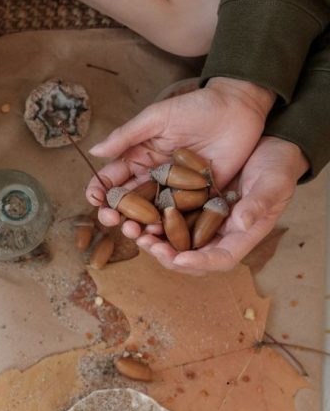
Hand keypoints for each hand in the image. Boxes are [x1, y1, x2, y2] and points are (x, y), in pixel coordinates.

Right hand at [85, 77, 277, 270]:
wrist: (238, 108)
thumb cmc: (194, 107)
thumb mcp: (156, 118)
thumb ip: (126, 136)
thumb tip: (94, 152)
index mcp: (138, 159)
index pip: (112, 179)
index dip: (99, 190)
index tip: (94, 199)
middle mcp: (153, 178)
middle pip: (128, 202)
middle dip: (115, 214)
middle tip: (111, 220)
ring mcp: (176, 190)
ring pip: (151, 213)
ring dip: (139, 225)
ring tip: (134, 230)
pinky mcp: (199, 197)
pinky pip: (182, 216)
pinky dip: (170, 228)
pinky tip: (161, 232)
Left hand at [145, 137, 307, 272]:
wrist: (269, 148)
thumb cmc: (278, 168)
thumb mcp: (273, 184)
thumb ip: (259, 204)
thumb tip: (241, 223)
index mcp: (242, 235)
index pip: (220, 258)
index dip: (199, 262)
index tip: (178, 258)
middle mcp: (219, 233)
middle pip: (190, 255)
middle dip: (166, 254)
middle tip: (147, 244)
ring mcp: (202, 220)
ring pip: (174, 239)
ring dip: (152, 239)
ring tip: (132, 230)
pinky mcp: (189, 204)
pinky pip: (167, 217)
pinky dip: (151, 218)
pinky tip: (132, 211)